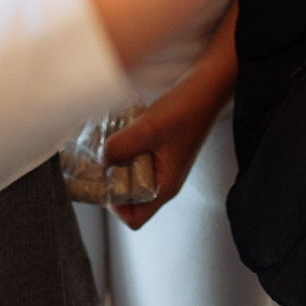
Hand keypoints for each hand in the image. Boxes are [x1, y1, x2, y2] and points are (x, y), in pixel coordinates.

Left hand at [104, 4, 236, 229]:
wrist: (205, 87)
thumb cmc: (187, 110)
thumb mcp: (150, 129)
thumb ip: (122, 146)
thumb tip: (100, 160)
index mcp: (165, 186)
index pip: (135, 218)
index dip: (116, 207)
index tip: (105, 182)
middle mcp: (162, 179)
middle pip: (128, 197)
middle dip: (111, 180)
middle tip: (100, 160)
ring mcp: (160, 164)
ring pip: (128, 174)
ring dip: (115, 161)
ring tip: (108, 142)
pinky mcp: (157, 148)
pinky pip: (133, 155)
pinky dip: (122, 146)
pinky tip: (119, 130)